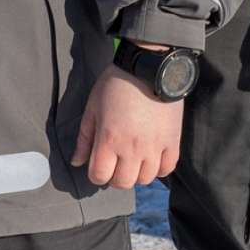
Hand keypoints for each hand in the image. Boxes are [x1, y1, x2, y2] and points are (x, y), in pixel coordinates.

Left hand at [70, 61, 184, 189]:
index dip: (96, 174)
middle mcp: (132, 148)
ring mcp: (154, 146)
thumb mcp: (93, 107)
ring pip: (145, 179)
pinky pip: (167, 168)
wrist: (149, 66)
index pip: (99, 176)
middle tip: (116, 164)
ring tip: (134, 160)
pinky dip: (159, 168)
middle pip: (123, 183)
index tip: (99, 164)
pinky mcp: (173, 140)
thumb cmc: (116, 84)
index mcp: (109, 140)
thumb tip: (77, 162)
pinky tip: (153, 158)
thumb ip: (84, 138)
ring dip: (137, 174)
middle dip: (116, 177)